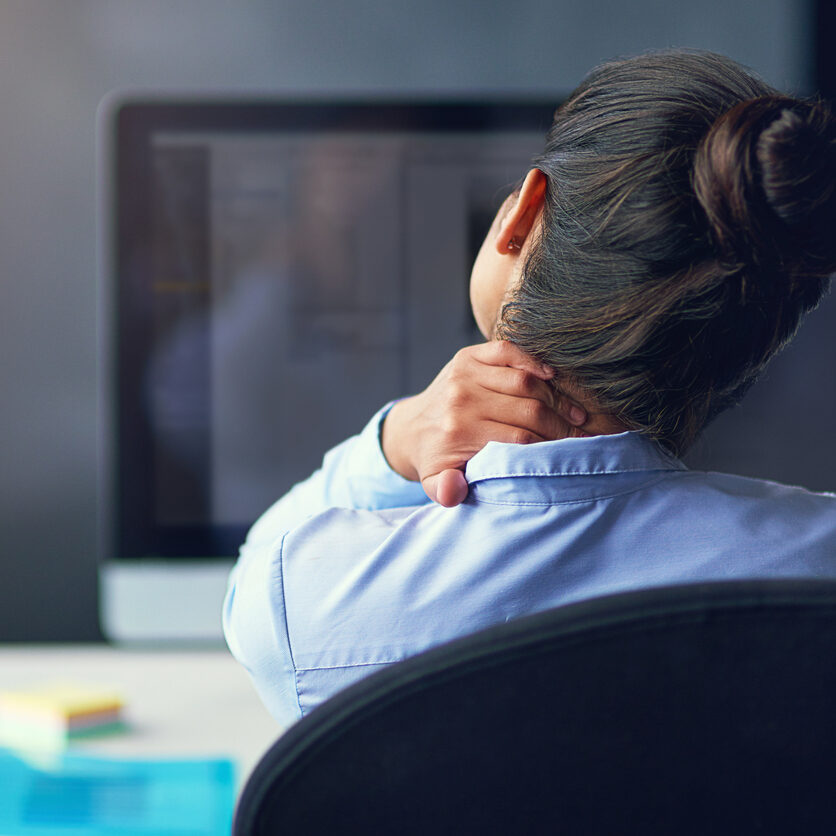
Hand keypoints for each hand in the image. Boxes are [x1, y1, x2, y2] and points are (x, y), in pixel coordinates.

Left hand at [381, 341, 587, 506]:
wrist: (411, 428)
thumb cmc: (435, 459)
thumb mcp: (435, 483)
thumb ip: (445, 491)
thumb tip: (455, 490)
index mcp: (458, 431)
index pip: (519, 439)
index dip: (549, 447)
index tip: (570, 455)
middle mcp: (462, 399)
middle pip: (528, 409)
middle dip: (560, 425)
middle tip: (580, 437)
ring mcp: (465, 373)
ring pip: (525, 381)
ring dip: (556, 398)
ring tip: (574, 415)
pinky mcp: (468, 356)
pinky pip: (508, 351)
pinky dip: (534, 360)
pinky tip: (553, 376)